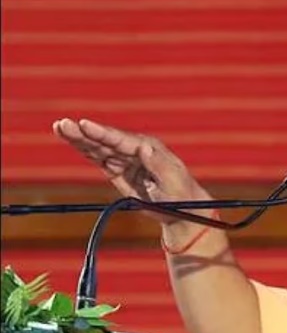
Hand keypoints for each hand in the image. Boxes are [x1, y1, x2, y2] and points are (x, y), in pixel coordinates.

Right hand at [52, 118, 210, 223]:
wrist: (180, 209)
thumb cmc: (181, 194)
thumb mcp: (173, 181)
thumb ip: (159, 165)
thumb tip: (146, 149)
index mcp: (149, 148)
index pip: (122, 139)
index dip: (102, 132)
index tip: (85, 124)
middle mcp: (135, 149)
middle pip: (105, 140)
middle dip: (84, 132)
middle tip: (64, 124)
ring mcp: (124, 159)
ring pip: (98, 146)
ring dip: (79, 138)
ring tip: (60, 127)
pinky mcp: (117, 170)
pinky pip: (98, 158)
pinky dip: (84, 149)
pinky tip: (69, 140)